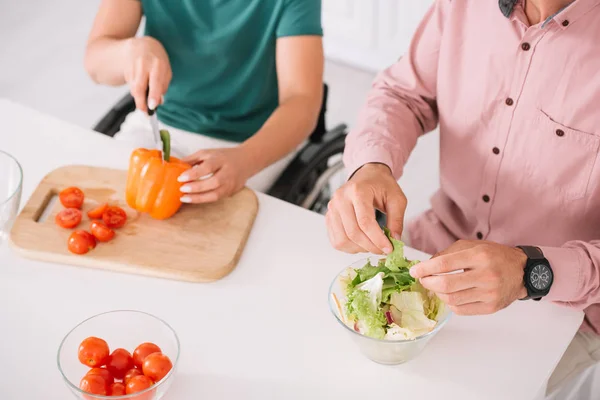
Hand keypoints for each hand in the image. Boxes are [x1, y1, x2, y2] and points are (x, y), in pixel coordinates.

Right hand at [123, 36, 171, 111]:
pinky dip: (136, 90)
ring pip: (134, 88)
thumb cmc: (157, 61)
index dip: (153, 95)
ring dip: (139, 98)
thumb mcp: (165, 70)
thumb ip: (163, 85)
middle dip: (141, 102)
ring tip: (144, 104)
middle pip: (139, 87)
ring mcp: (132, 66)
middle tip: (145, 113)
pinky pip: (130, 85)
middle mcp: (144, 64)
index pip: (155, 81)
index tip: (152, 107)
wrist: (139, 45)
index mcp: (158, 63)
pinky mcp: (125, 69)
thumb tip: (159, 102)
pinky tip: (140, 88)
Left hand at [177, 147, 253, 203]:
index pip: (208, 167)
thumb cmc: (225, 156)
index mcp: (221, 159)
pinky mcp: (231, 192)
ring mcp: (231, 184)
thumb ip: (192, 159)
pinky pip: (217, 198)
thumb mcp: (208, 153)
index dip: (194, 173)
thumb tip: (175, 165)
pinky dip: (204, 199)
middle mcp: (228, 172)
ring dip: (199, 198)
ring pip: (216, 194)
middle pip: (214, 182)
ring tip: (185, 198)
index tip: (181, 178)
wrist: (246, 161)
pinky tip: (193, 199)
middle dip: (197, 187)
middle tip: (182, 189)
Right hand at [326, 163, 406, 254]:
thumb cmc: (381, 185)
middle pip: (353, 232)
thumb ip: (396, 220)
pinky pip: (336, 240)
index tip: (389, 248)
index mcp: (358, 191)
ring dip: (359, 249)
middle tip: (383, 250)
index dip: (377, 239)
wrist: (367, 175)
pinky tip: (361, 244)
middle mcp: (341, 198)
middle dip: (370, 246)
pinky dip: (349, 247)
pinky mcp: (329, 216)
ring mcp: (332, 208)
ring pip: (342, 239)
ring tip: (372, 245)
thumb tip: (395, 241)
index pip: (365, 222)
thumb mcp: (397, 199)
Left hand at [410, 240, 527, 314]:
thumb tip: (425, 266)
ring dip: (438, 294)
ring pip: (451, 300)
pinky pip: (461, 310)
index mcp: (479, 256)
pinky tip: (450, 295)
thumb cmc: (494, 256)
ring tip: (436, 286)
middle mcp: (486, 275)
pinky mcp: (491, 307)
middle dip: (428, 283)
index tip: (415, 271)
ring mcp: (489, 294)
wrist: (522, 271)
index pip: (444, 264)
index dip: (425, 269)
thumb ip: (447, 254)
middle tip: (423, 279)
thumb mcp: (471, 246)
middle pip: (446, 285)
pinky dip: (450, 303)